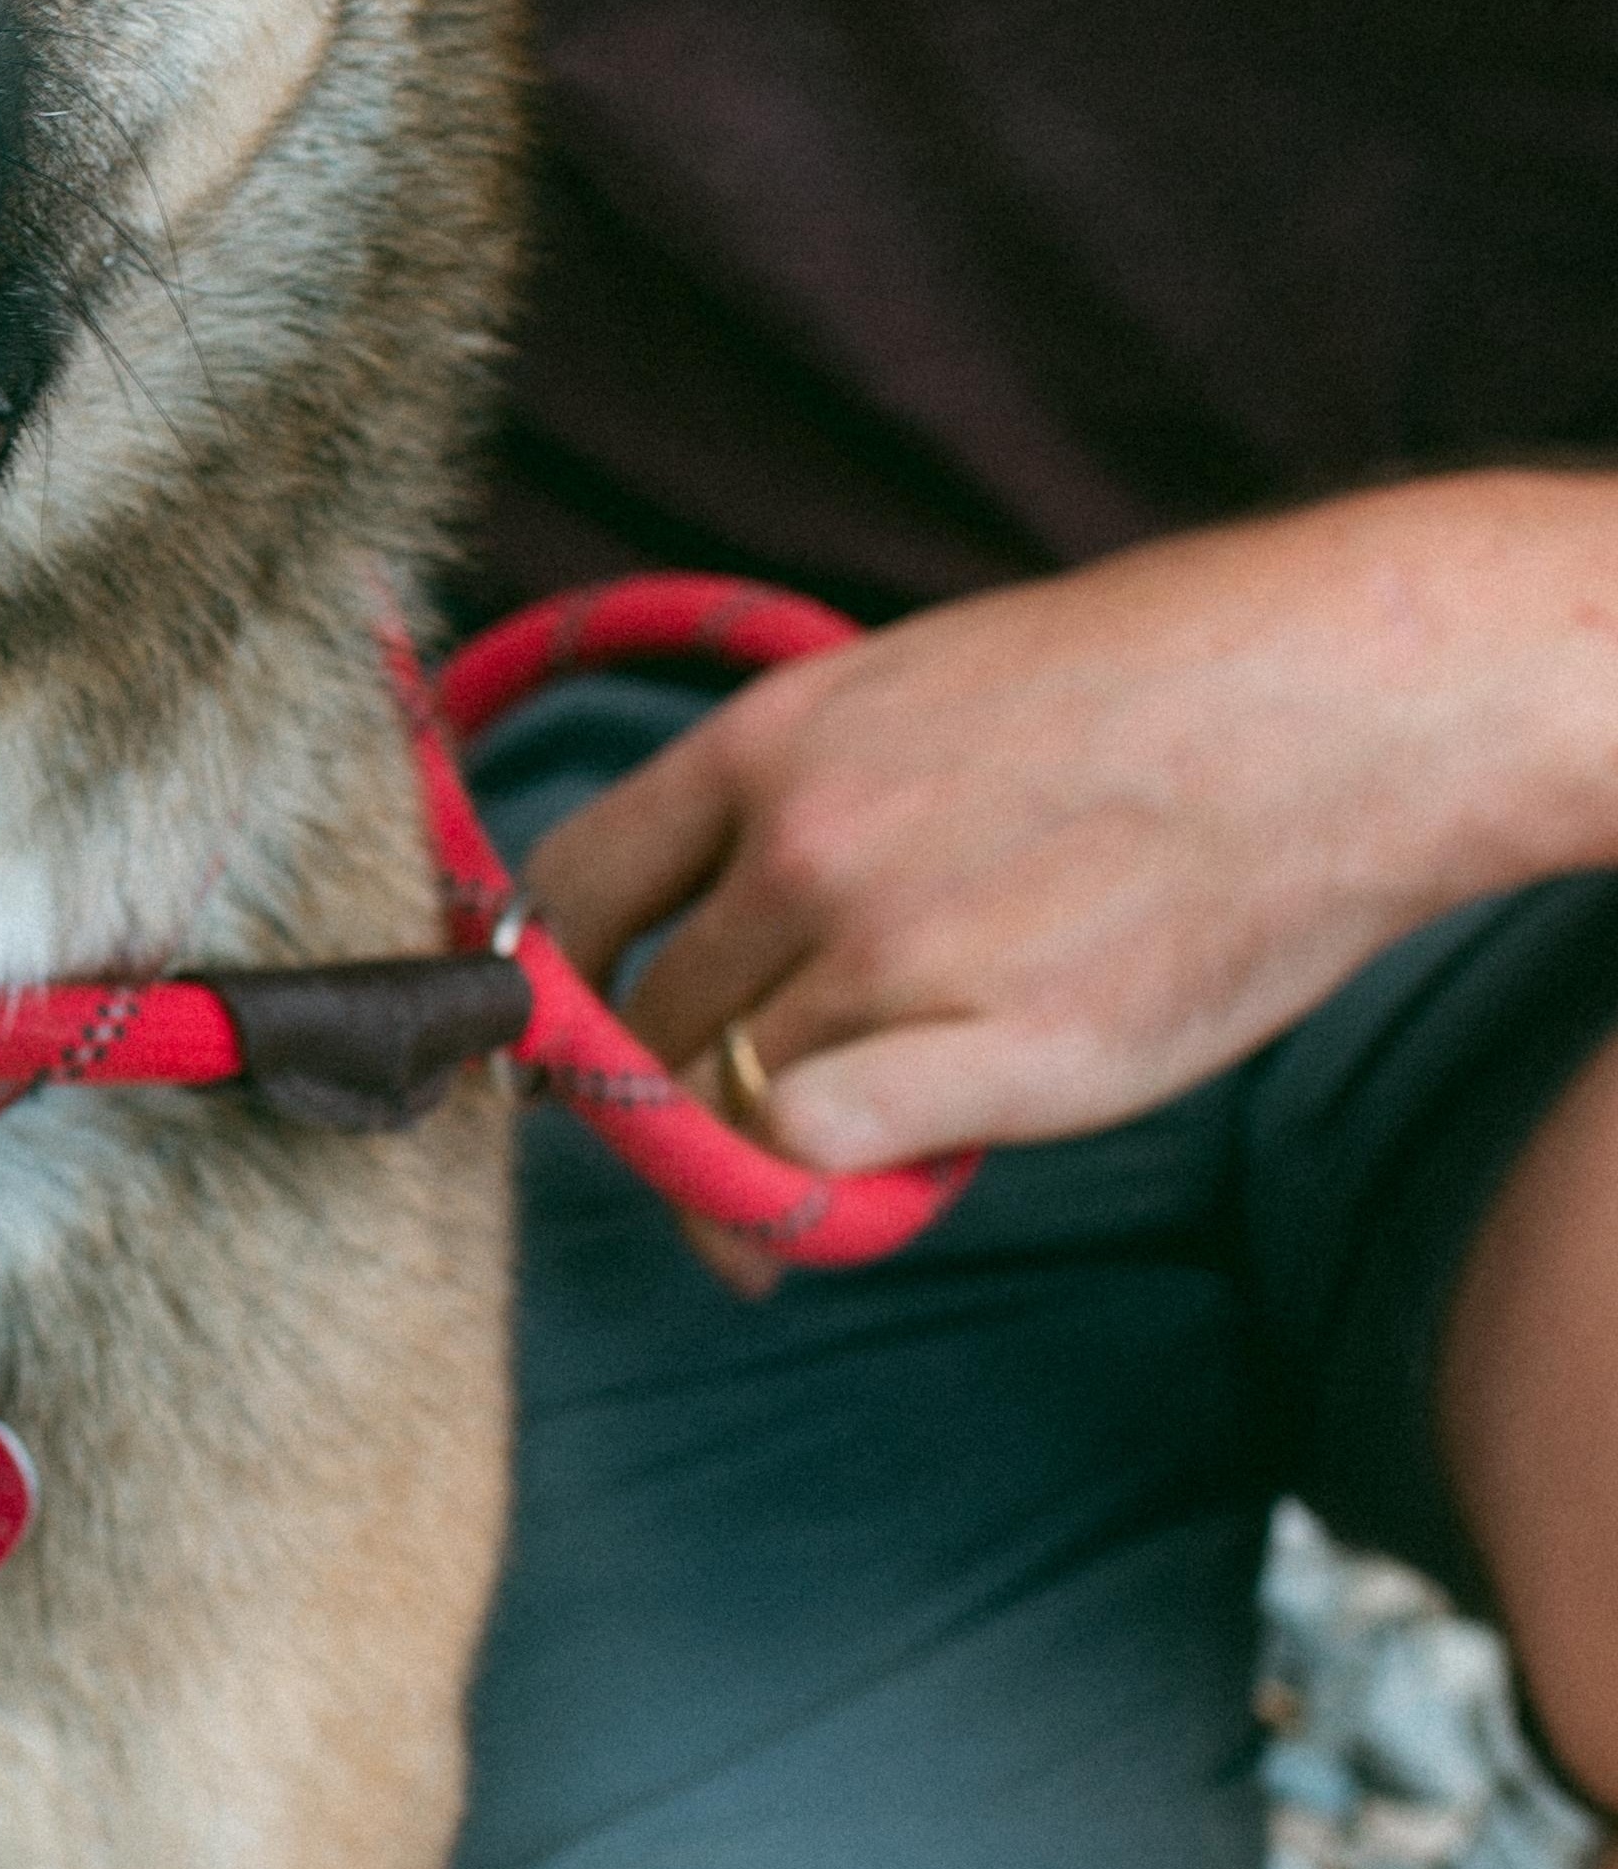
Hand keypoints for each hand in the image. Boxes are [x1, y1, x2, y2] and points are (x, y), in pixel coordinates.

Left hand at [522, 472, 1617, 1180]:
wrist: (1324, 709)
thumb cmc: (1129, 694)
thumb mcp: (904, 688)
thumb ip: (799, 801)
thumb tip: (717, 927)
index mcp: (766, 744)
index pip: (569, 885)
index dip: (544, 979)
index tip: (556, 1032)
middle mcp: (804, 848)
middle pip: (645, 1019)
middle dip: (651, 1093)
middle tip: (700, 1137)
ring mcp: (898, 952)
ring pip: (733, 1095)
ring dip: (747, 1153)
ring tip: (806, 1172)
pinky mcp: (1009, 1053)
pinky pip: (829, 1148)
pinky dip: (834, 1180)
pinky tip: (887, 1176)